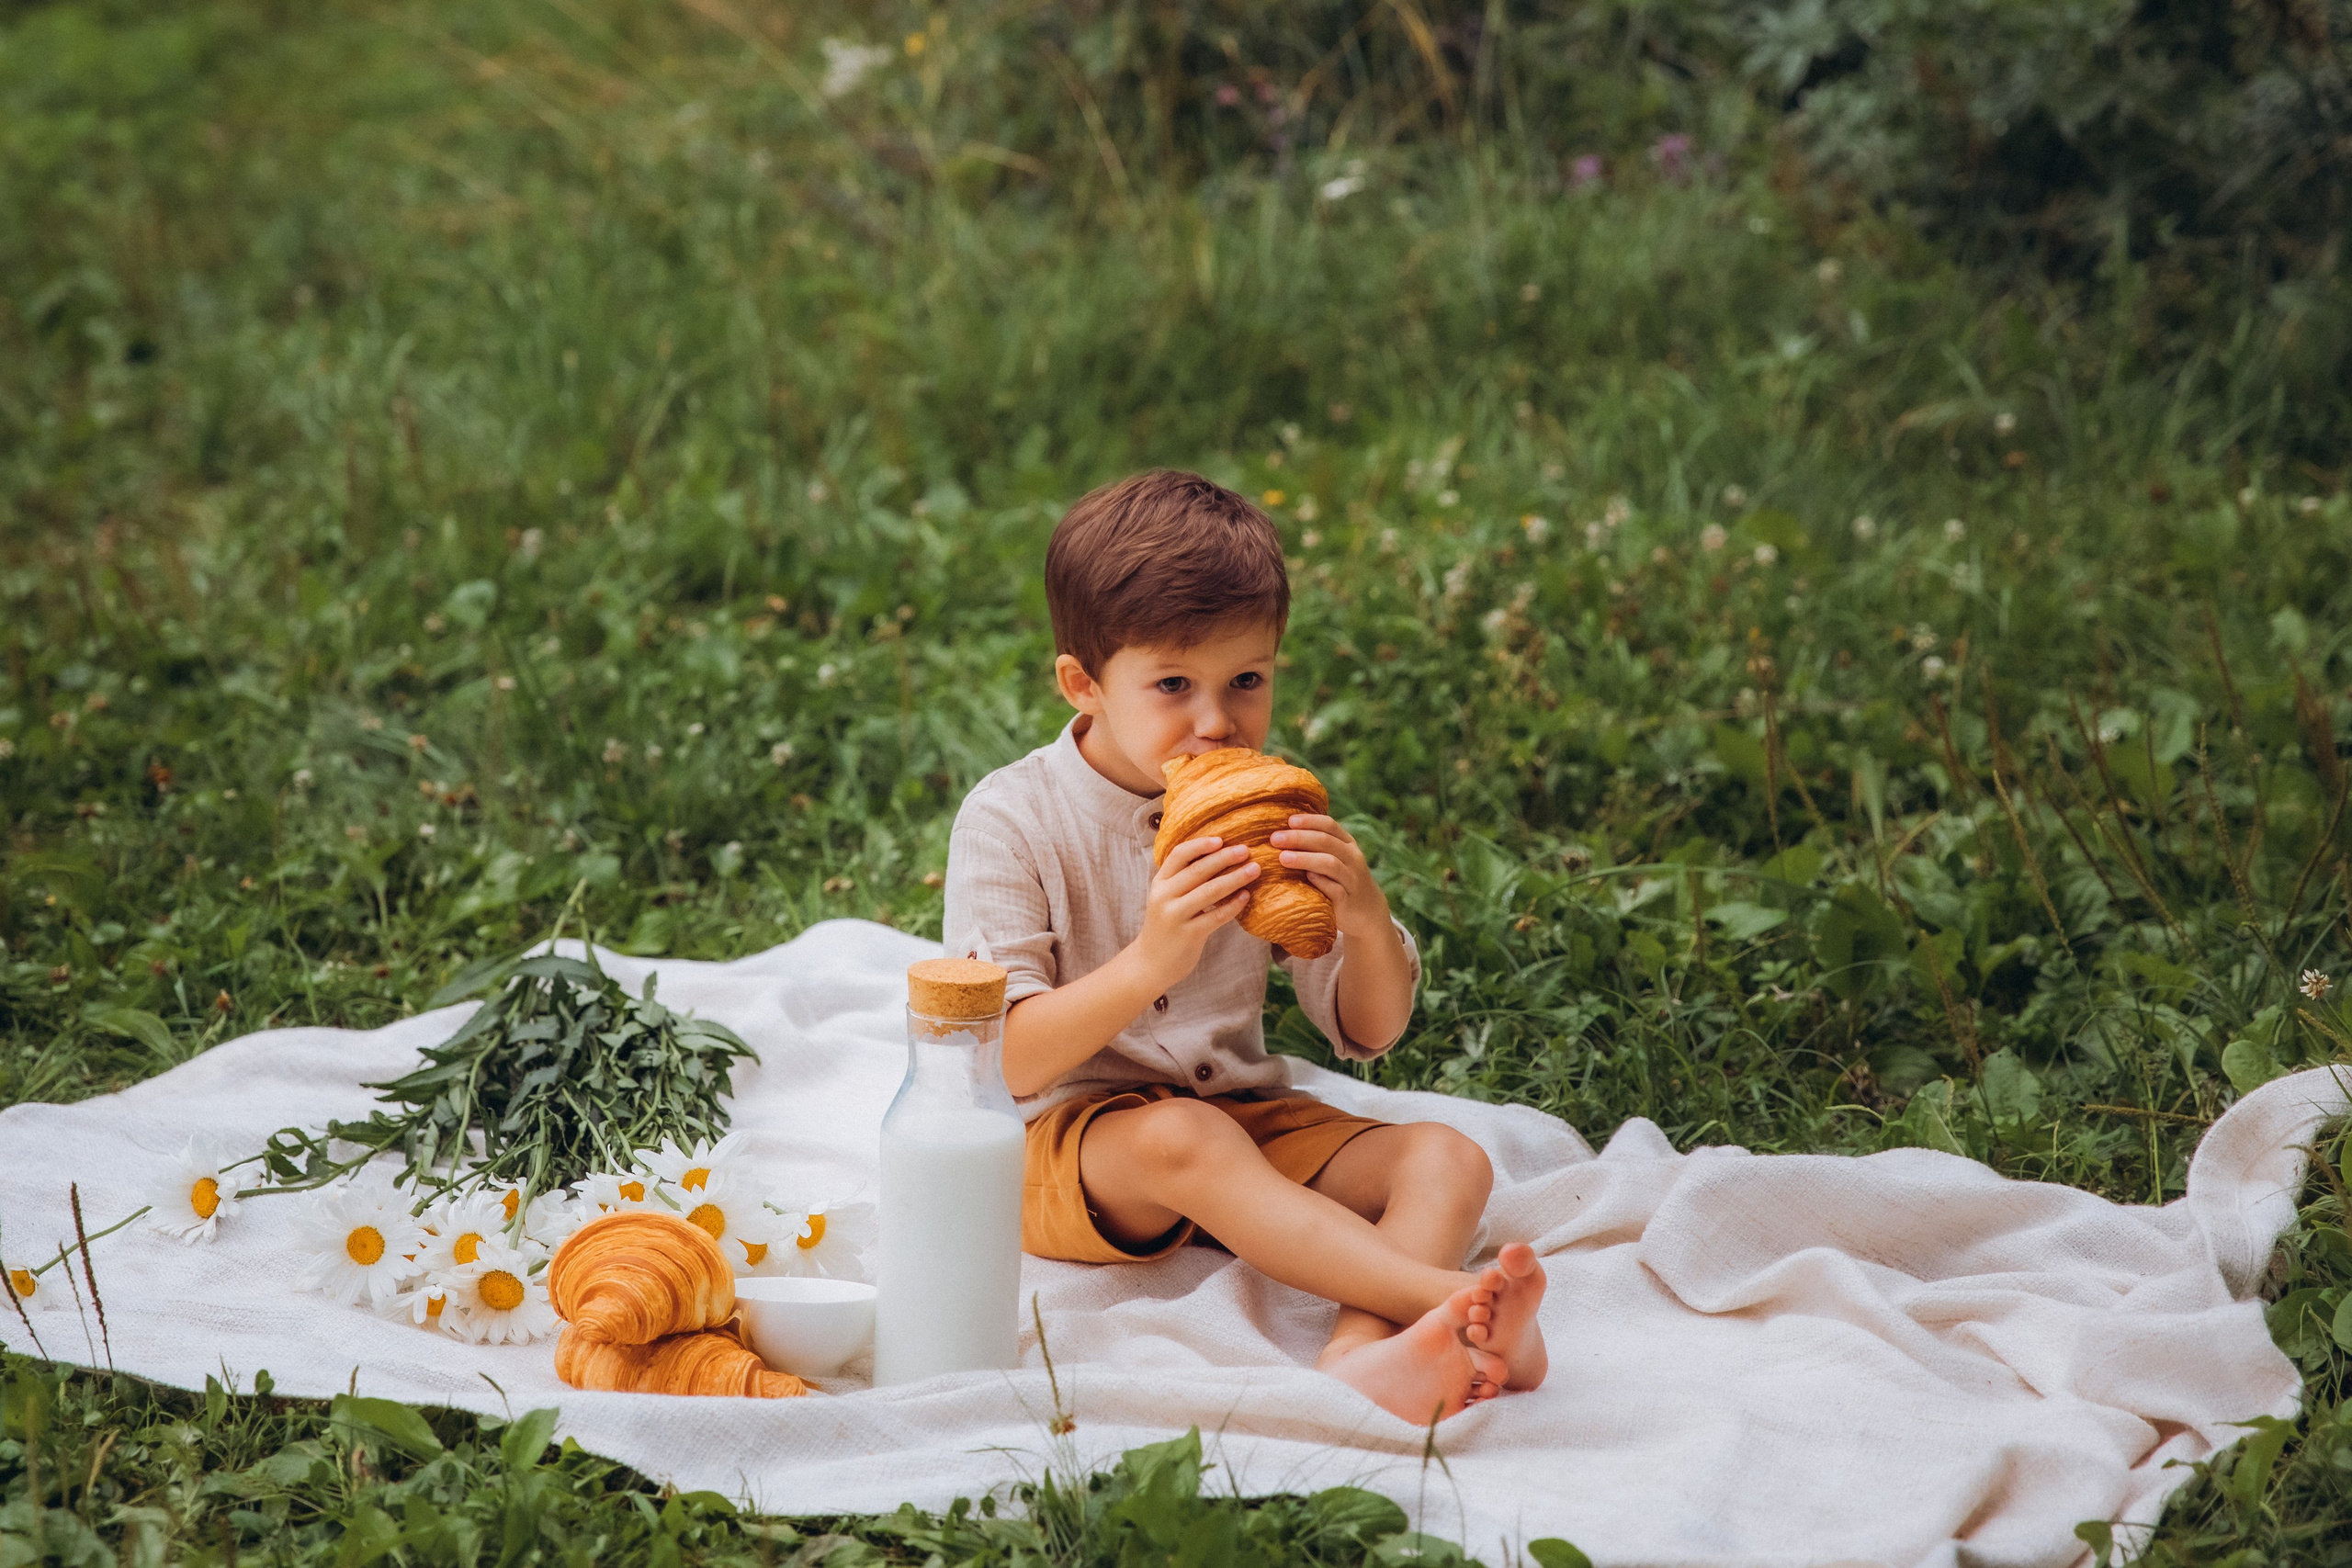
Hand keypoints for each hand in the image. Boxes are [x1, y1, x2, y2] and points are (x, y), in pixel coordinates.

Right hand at [1131, 836, 1259, 990]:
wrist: (1150, 964)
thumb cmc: (1165, 926)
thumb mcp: (1166, 898)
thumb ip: (1182, 879)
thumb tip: (1217, 855)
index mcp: (1159, 883)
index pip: (1178, 855)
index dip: (1200, 845)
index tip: (1221, 839)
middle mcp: (1164, 896)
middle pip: (1197, 870)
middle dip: (1224, 858)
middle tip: (1246, 850)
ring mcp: (1175, 916)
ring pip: (1210, 891)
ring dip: (1235, 878)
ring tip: (1254, 870)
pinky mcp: (1189, 935)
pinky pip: (1216, 916)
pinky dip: (1233, 905)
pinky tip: (1246, 896)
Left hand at [1270, 815, 1392, 938]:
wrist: (1368, 911)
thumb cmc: (1341, 880)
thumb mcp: (1335, 858)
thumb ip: (1317, 845)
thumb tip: (1282, 832)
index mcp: (1347, 844)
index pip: (1329, 826)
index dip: (1309, 821)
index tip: (1289, 821)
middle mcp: (1352, 858)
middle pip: (1326, 842)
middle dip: (1299, 838)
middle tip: (1275, 839)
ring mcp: (1352, 879)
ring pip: (1330, 864)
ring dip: (1305, 859)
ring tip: (1283, 858)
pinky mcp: (1348, 900)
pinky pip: (1334, 889)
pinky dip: (1320, 882)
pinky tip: (1305, 878)